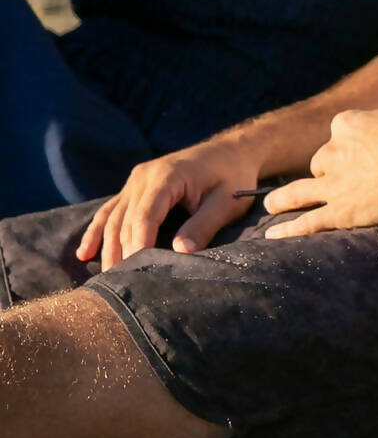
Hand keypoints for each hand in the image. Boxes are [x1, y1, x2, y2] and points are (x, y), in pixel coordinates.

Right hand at [77, 141, 259, 268]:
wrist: (232, 151)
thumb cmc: (234, 176)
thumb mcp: (227, 201)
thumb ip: (204, 225)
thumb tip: (181, 252)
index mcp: (167, 176)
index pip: (144, 217)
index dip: (139, 246)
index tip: (137, 273)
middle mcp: (143, 176)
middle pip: (125, 222)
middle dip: (122, 254)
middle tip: (121, 287)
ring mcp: (136, 181)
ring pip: (113, 219)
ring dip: (107, 249)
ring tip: (105, 280)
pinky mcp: (135, 187)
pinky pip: (110, 211)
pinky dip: (97, 232)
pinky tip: (84, 254)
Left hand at [263, 109, 377, 239]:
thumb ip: (376, 131)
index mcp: (346, 124)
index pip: (338, 135)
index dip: (348, 147)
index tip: (362, 153)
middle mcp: (333, 152)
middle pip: (320, 163)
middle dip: (328, 171)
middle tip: (345, 180)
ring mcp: (332, 184)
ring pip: (297, 192)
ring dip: (282, 199)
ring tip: (272, 204)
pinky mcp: (338, 211)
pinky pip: (307, 222)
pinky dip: (288, 230)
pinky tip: (273, 234)